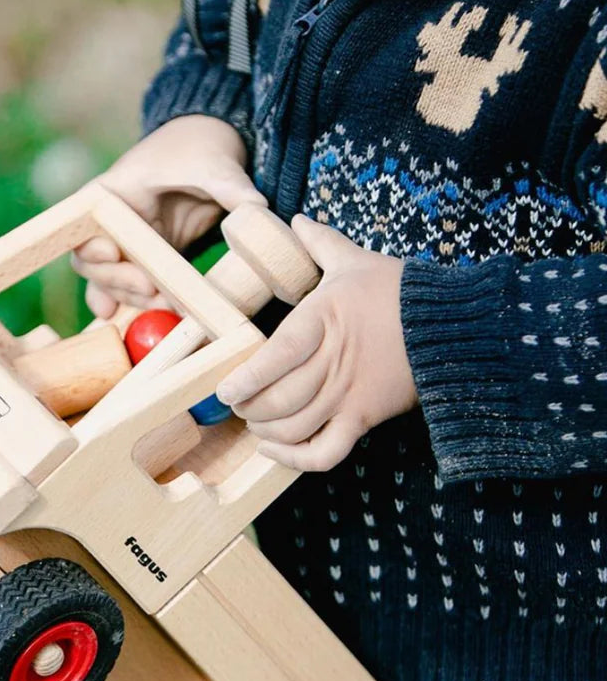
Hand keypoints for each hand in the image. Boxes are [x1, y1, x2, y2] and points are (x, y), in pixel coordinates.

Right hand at [71, 115, 266, 317]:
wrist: (209, 148)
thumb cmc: (202, 146)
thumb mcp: (216, 164)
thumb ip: (233, 188)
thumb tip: (258, 210)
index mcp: (114, 190)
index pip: (85, 222)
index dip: (91, 243)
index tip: (115, 254)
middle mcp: (111, 221)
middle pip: (92, 261)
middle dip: (117, 281)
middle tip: (151, 289)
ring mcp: (126, 243)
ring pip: (109, 281)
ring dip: (130, 299)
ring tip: (163, 307)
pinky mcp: (145, 260)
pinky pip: (128, 288)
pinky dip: (129, 304)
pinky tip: (130, 321)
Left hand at [216, 215, 418, 471]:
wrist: (455, 325)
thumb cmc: (399, 292)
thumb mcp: (355, 261)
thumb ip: (321, 244)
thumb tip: (298, 219)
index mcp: (322, 322)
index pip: (274, 359)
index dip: (245, 380)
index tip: (225, 390)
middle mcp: (332, 363)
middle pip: (277, 401)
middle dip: (249, 409)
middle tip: (239, 406)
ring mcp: (348, 395)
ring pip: (294, 429)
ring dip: (266, 433)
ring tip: (256, 424)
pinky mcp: (364, 419)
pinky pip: (325, 453)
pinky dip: (295, 460)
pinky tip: (276, 452)